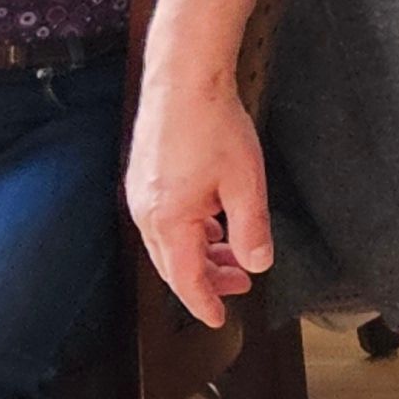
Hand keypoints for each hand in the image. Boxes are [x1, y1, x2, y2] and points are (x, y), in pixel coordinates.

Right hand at [127, 69, 271, 324]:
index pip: (185, 279)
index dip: (203, 302)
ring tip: (232, 253)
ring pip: (169, 242)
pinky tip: (212, 222)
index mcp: (169, 221)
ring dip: (200, 253)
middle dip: (207, 279)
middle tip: (239, 284)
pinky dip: (190, 231)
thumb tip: (257, 264)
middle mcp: (146, 213)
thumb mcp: (246, 182)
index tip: (218, 319)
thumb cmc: (213, 125)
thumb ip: (251, 229)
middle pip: (174, 264)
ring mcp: (141, 195)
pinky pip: (164, 220)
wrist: (184, 79)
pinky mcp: (144, 178)